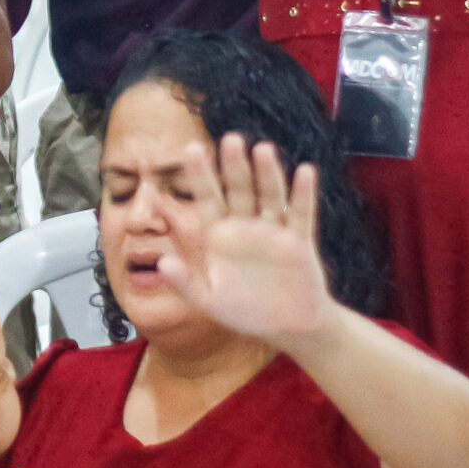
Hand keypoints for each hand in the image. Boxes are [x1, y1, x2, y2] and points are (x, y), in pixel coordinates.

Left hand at [154, 134, 331, 343]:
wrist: (288, 328)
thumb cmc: (245, 312)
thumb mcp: (209, 301)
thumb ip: (185, 283)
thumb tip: (162, 263)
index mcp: (219, 236)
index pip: (207, 198)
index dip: (200, 175)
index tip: (191, 149)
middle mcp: (245, 227)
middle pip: (239, 190)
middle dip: (234, 167)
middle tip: (230, 139)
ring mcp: (273, 232)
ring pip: (270, 196)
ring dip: (267, 174)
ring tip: (262, 149)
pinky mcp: (299, 242)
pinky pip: (301, 214)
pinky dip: (303, 195)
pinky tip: (306, 172)